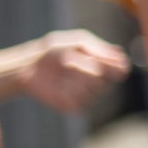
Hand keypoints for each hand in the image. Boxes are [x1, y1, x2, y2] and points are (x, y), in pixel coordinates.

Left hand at [0, 30, 130, 113]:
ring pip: (94, 89)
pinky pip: (81, 100)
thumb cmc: (52, 51)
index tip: (112, 62)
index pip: (119, 69)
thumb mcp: (77, 41)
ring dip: (76, 76)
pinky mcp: (73, 106)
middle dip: (88, 67)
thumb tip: (121, 57)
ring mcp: (84, 95)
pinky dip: (68, 89)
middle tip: (70, 60)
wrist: (26, 67)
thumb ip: (99, 48)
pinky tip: (58, 85)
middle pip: (106, 79)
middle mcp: (95, 82)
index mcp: (99, 65)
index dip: (117, 66)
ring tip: (62, 70)